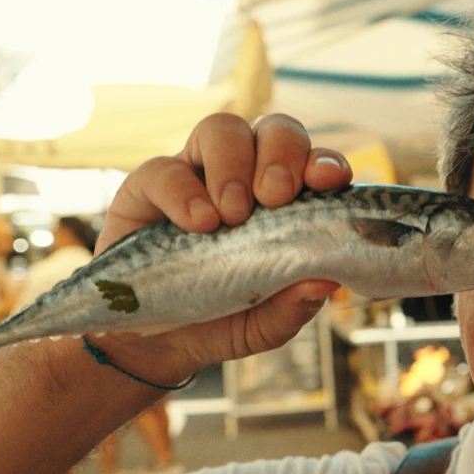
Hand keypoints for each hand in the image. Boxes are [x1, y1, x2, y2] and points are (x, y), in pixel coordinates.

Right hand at [93, 113, 354, 376]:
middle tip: (276, 197)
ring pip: (221, 129)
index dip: (325, 162)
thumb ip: (292, 306)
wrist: (155, 345)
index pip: (313, 162)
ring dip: (234, 164)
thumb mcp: (262, 326)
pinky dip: (183, 192)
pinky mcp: (146, 187)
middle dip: (281, 154)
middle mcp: (245, 176)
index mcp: (286, 202)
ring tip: (231, 215)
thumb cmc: (219, 322)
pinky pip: (163, 168)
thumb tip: (325, 284)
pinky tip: (198, 224)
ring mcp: (195, 174)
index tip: (327, 182)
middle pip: (273, 128)